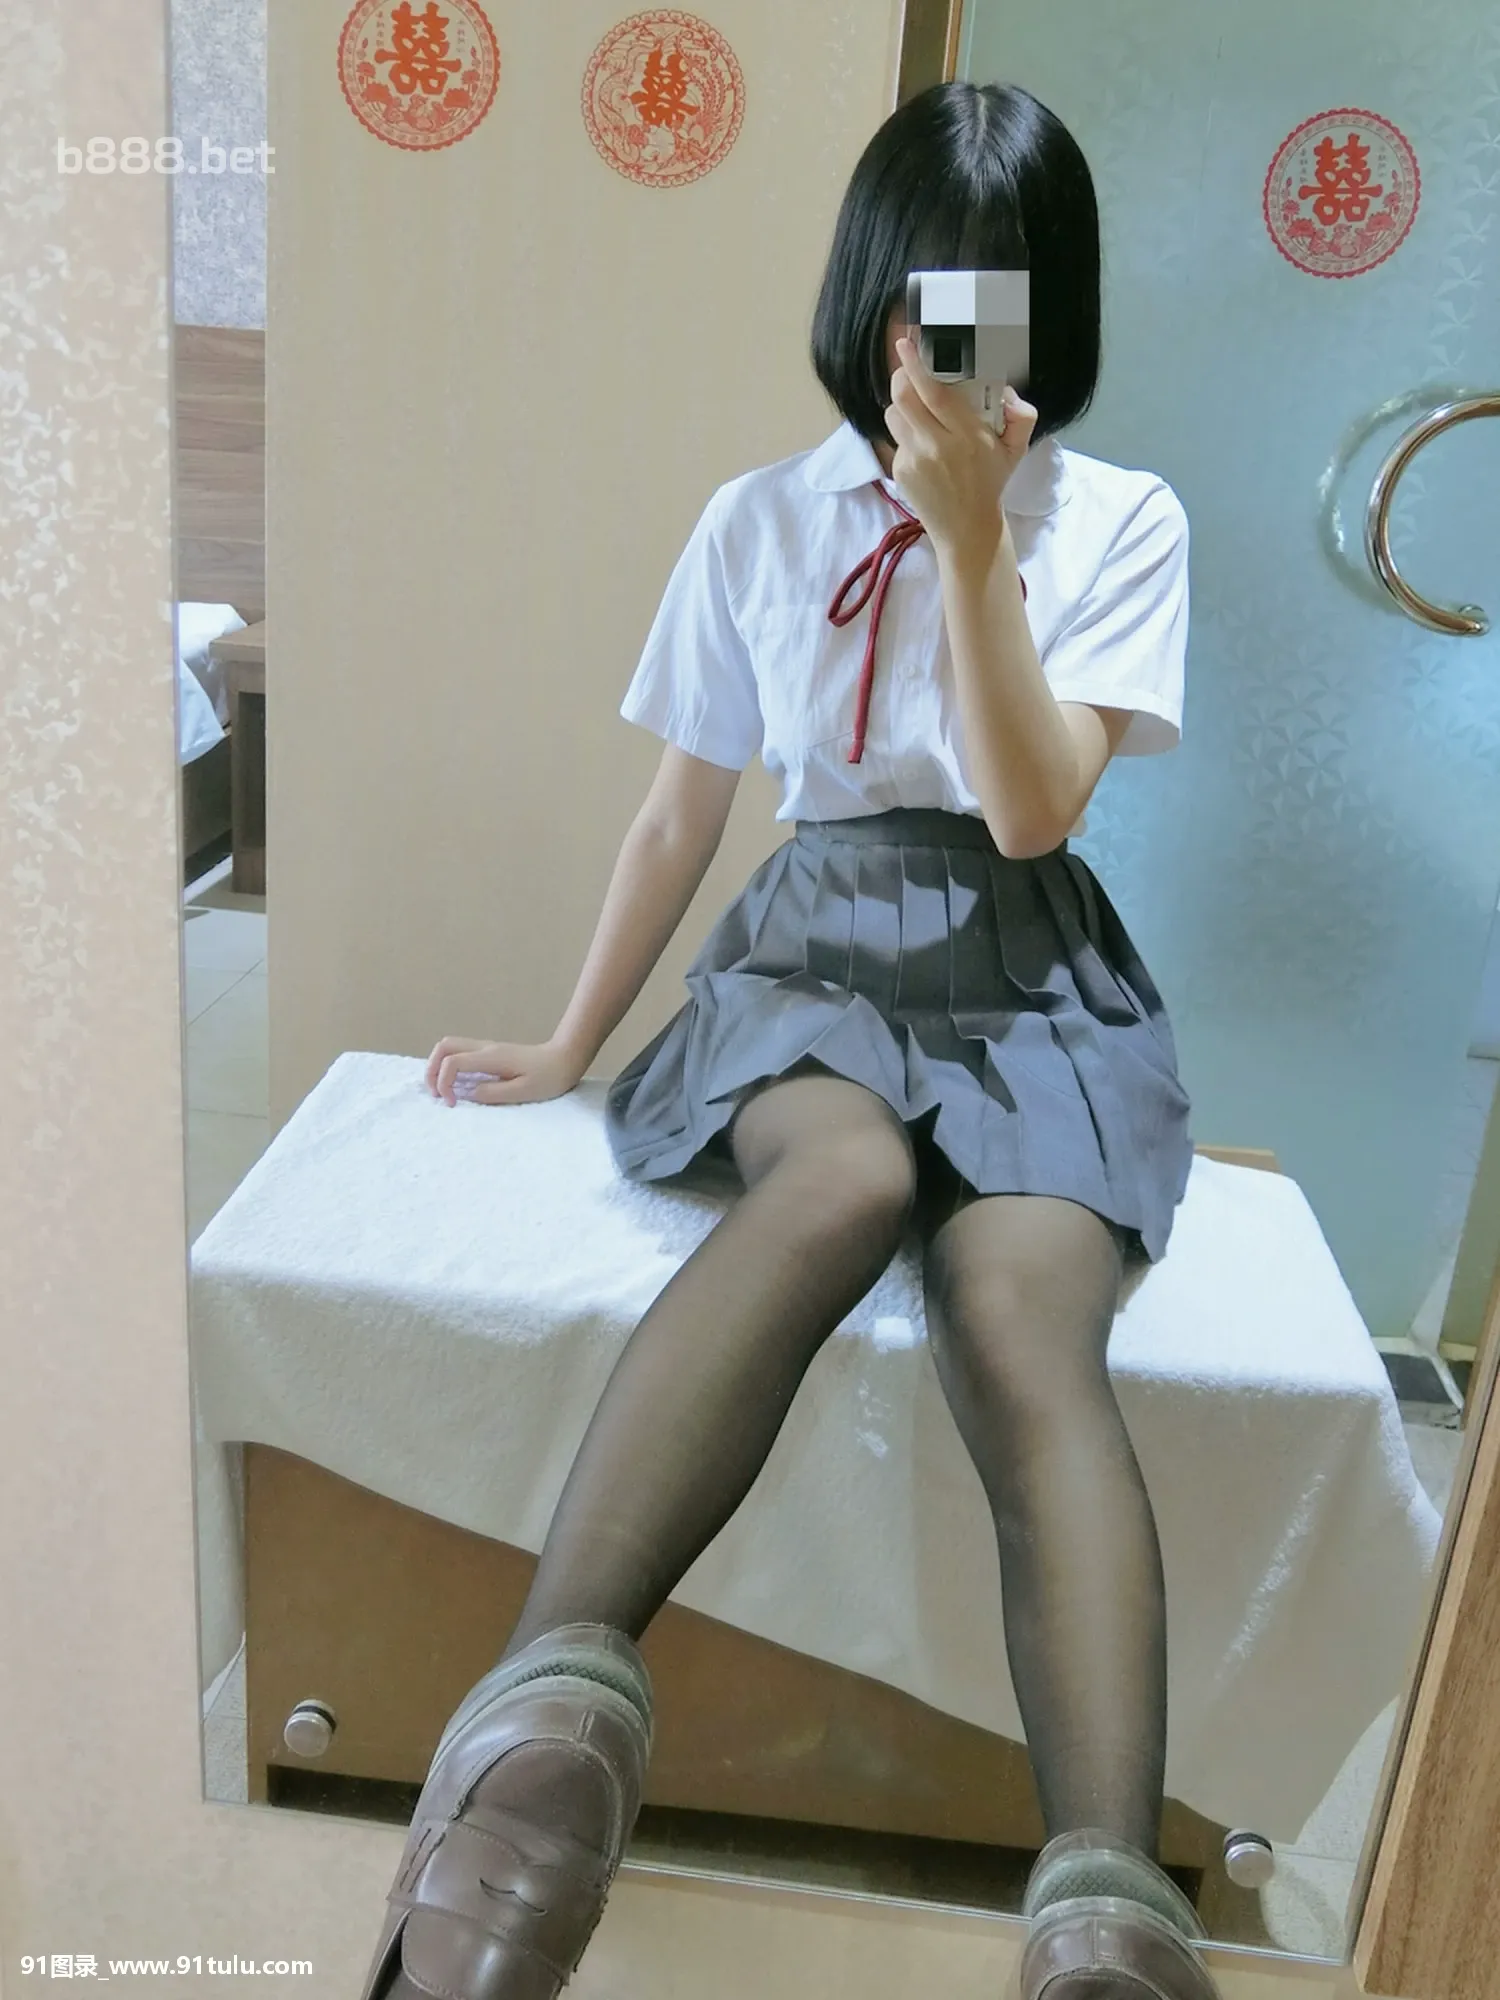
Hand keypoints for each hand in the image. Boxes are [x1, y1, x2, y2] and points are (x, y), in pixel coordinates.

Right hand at [425, 1035, 587, 1106]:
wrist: (565, 1059)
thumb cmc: (549, 1077)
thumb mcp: (523, 1092)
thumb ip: (492, 1094)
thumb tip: (467, 1094)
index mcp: (491, 1057)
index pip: (453, 1062)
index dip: (444, 1083)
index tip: (453, 1103)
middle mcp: (485, 1048)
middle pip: (444, 1046)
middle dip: (432, 1070)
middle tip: (437, 1094)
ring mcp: (487, 1048)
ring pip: (449, 1046)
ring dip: (438, 1066)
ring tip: (443, 1091)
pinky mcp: (490, 1053)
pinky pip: (460, 1053)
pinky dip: (449, 1066)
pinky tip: (456, 1084)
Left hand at [885, 334, 1037, 562]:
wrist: (967, 529)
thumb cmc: (990, 482)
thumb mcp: (1015, 449)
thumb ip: (1022, 416)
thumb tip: (1009, 393)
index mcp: (967, 435)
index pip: (932, 391)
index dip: (915, 364)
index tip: (906, 343)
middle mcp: (936, 445)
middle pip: (902, 397)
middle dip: (901, 376)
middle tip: (909, 371)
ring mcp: (914, 459)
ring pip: (894, 414)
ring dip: (902, 406)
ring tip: (919, 413)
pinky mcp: (899, 471)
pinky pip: (896, 439)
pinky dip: (906, 434)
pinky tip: (922, 445)